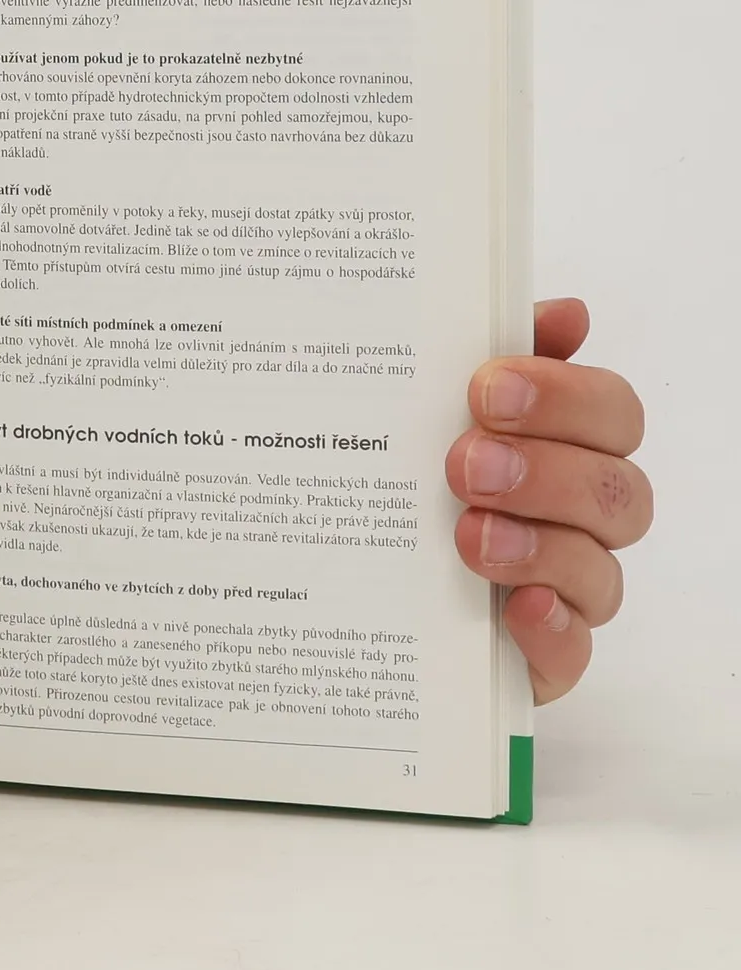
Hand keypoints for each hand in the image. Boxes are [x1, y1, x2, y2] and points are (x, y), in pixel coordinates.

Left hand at [447, 298, 650, 702]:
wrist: (352, 585)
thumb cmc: (413, 479)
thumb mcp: (428, 407)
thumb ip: (491, 356)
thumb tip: (566, 313)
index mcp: (567, 446)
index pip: (611, 413)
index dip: (563, 396)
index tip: (486, 389)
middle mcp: (579, 518)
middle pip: (617, 490)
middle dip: (545, 471)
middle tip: (464, 463)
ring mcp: (566, 590)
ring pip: (600, 570)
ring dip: (539, 546)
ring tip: (466, 534)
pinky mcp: (539, 656)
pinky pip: (571, 652)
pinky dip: (550, 628)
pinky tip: (514, 607)